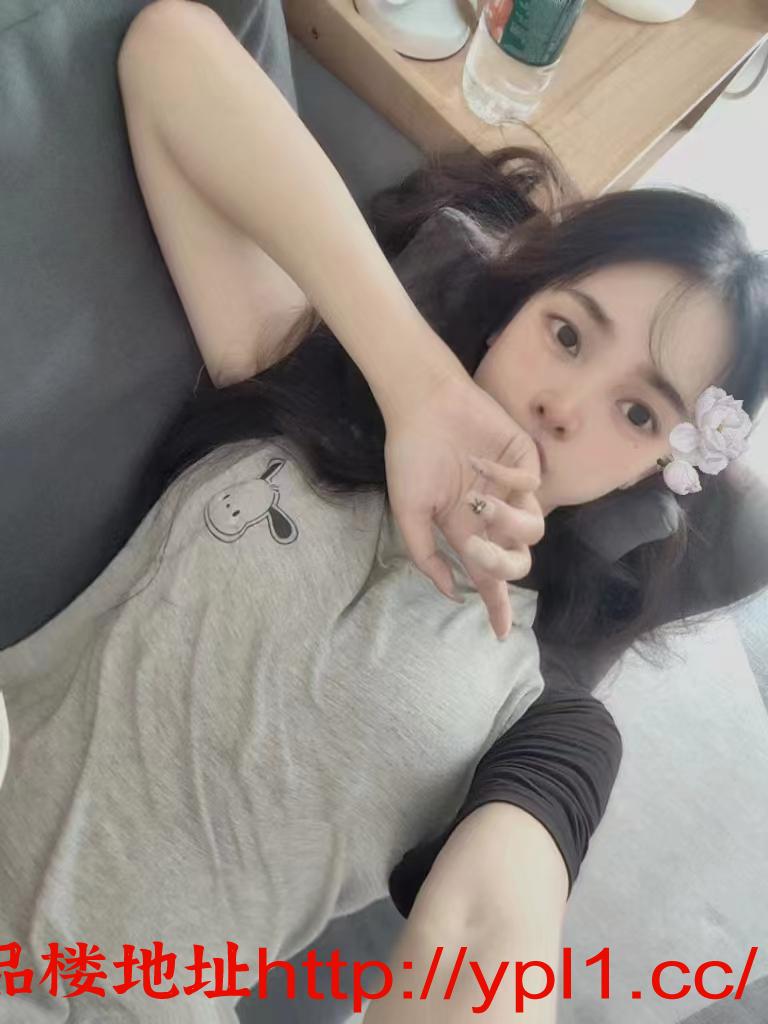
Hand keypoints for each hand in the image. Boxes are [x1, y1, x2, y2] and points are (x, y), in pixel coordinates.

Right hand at [383, 371, 544, 639]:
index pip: (488, 576)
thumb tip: (451, 592)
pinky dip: (506, 480)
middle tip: (475, 547)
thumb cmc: (411, 456)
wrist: (423, 405)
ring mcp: (511, 489)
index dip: (495, 606)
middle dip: (502, 564)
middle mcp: (492, 515)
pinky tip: (481, 463)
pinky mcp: (525, 462)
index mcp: (464, 530)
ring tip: (479, 502)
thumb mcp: (409, 513)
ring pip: (534, 529)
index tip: (501, 634)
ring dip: (507, 523)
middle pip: (518, 561)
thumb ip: (426, 555)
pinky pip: (531, 487)